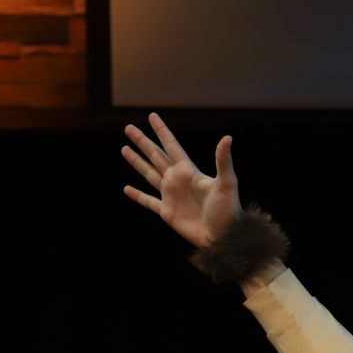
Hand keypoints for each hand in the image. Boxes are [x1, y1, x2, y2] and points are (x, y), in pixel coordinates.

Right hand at [122, 113, 241, 249]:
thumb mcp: (227, 183)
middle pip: (155, 156)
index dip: (161, 131)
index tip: (152, 116)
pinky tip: (126, 189)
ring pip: (148, 174)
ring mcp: (171, 195)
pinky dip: (137, 195)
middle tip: (128, 128)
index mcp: (188, 171)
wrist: (223, 236)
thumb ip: (223, 161)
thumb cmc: (228, 211)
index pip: (171, 145)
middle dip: (142, 142)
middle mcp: (177, 180)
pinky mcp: (167, 212)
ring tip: (124, 148)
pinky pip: (148, 201)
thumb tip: (227, 138)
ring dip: (136, 162)